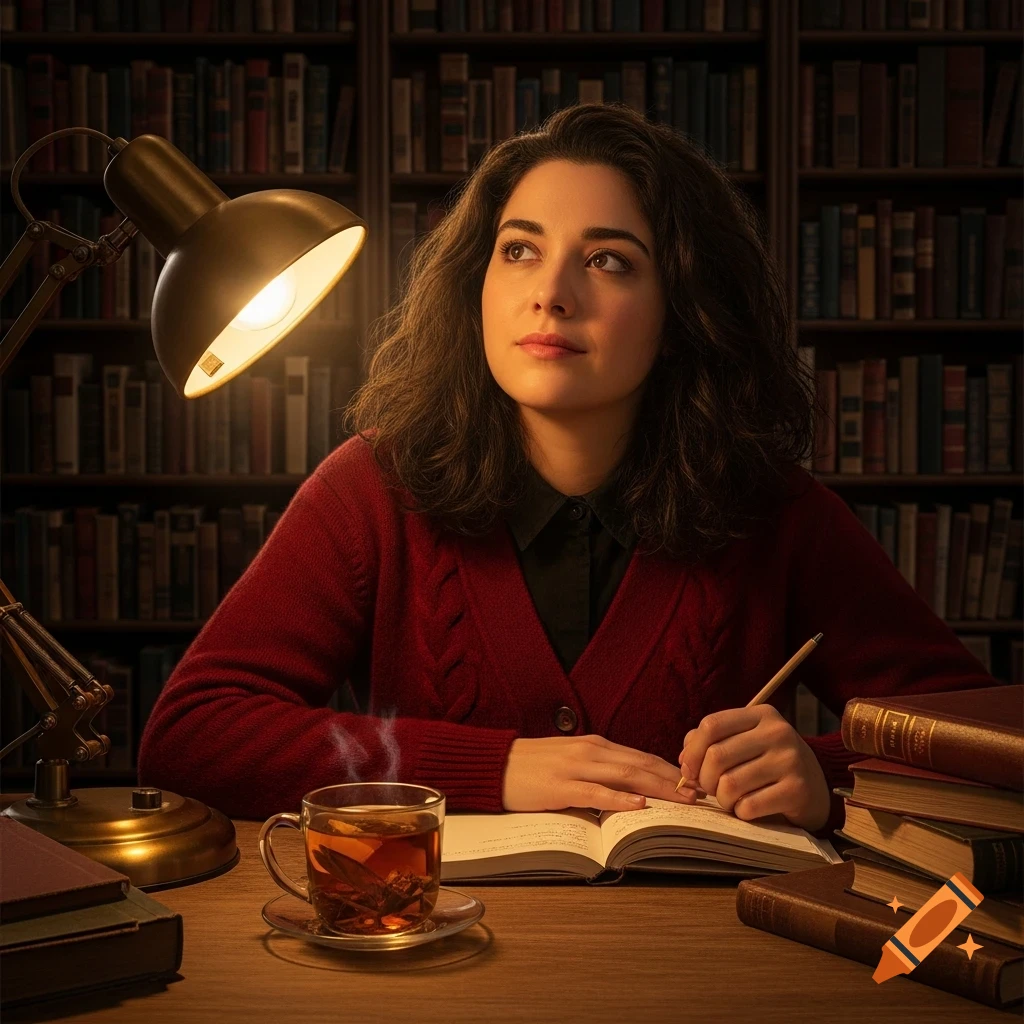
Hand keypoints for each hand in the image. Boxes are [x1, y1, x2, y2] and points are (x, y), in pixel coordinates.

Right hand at [502, 735, 695, 812]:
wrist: (495, 764)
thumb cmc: (534, 766)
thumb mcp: (572, 761)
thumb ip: (600, 768)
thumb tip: (633, 787)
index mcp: (595, 745)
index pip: (642, 757)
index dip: (672, 771)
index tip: (696, 784)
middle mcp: (591, 751)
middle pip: (642, 765)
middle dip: (675, 780)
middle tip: (702, 794)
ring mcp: (576, 767)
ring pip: (626, 776)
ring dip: (658, 788)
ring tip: (683, 800)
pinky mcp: (560, 786)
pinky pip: (595, 792)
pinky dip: (619, 798)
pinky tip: (638, 805)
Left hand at [675, 706, 830, 831]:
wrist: (818, 786)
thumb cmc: (769, 762)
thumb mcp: (745, 741)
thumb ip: (710, 741)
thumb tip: (683, 760)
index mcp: (761, 715)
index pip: (711, 725)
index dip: (691, 750)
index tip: (688, 768)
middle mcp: (777, 733)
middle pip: (716, 756)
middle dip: (704, 779)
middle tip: (709, 788)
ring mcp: (790, 761)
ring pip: (730, 784)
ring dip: (722, 799)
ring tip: (729, 799)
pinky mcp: (797, 791)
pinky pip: (749, 806)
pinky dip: (740, 812)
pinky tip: (747, 808)